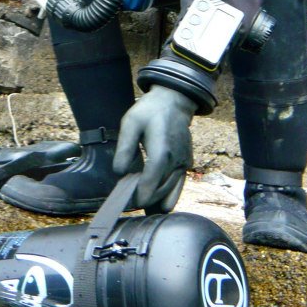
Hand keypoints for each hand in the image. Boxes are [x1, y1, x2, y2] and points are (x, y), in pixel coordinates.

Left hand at [113, 86, 196, 210]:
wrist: (174, 102)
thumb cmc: (150, 112)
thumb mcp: (131, 123)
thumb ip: (124, 148)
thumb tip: (119, 173)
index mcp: (162, 149)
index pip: (152, 179)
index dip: (142, 193)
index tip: (130, 202)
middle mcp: (176, 159)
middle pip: (161, 190)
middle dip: (145, 199)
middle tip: (129, 201)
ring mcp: (184, 163)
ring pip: (170, 192)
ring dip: (155, 200)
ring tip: (140, 202)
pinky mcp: (187, 165)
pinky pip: (179, 187)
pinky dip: (168, 197)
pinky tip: (156, 204)